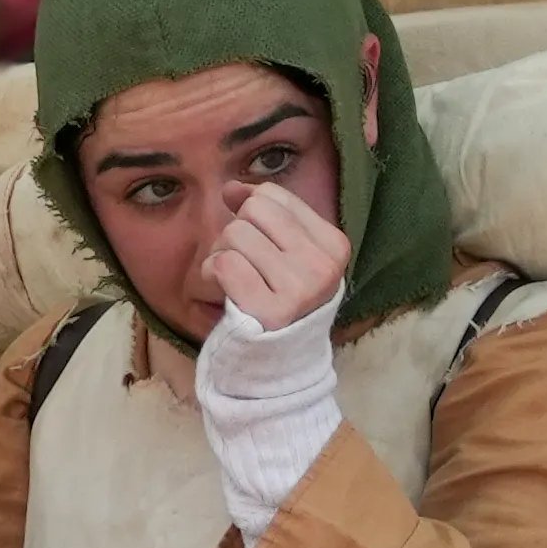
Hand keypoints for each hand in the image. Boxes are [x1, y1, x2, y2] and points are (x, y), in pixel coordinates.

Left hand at [205, 178, 348, 332]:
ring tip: (233, 279)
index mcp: (334, 244)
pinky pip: (224, 263)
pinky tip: (223, 289)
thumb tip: (233, 187)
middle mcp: (323, 265)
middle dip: (234, 234)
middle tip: (241, 264)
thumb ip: (263, 215)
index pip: (274, 197)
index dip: (248, 210)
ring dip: (220, 255)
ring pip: (234, 235)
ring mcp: (300, 288)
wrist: (276, 360)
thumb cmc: (276, 299)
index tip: (254, 240)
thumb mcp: (284, 254)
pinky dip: (212, 272)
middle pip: (252, 212)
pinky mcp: (270, 310)